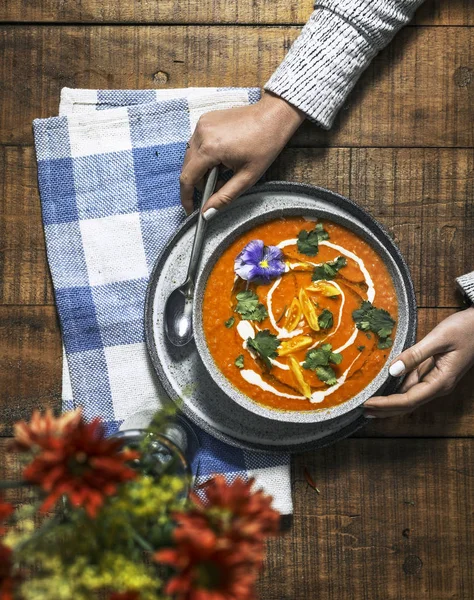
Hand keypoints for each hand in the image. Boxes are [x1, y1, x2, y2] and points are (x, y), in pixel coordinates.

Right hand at [179, 92, 304, 215]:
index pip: (187, 178)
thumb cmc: (265, 144)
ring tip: (221, 173)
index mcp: (210, 148)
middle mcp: (201, 134)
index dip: (186, 197)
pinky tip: (220, 159)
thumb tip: (207, 213)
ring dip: (201, 169)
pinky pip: (196, 143)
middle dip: (198, 183)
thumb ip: (224, 197)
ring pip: (190, 156)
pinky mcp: (205, 120)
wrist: (273, 116)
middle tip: (214, 189)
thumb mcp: (247, 177)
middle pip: (187, 167)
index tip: (190, 208)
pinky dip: (204, 155)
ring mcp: (202, 124)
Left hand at [364, 307, 473, 417]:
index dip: (387, 403)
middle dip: (385, 408)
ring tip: (368, 403)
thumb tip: (392, 370)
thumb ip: (415, 355)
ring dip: (390, 401)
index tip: (368, 403)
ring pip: (409, 396)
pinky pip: (412, 384)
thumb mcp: (438, 339)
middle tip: (363, 409)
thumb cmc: (464, 329)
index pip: (408, 400)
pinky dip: (397, 389)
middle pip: (408, 404)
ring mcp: (436, 381)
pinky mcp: (433, 373)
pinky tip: (384, 389)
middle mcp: (438, 386)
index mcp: (441, 382)